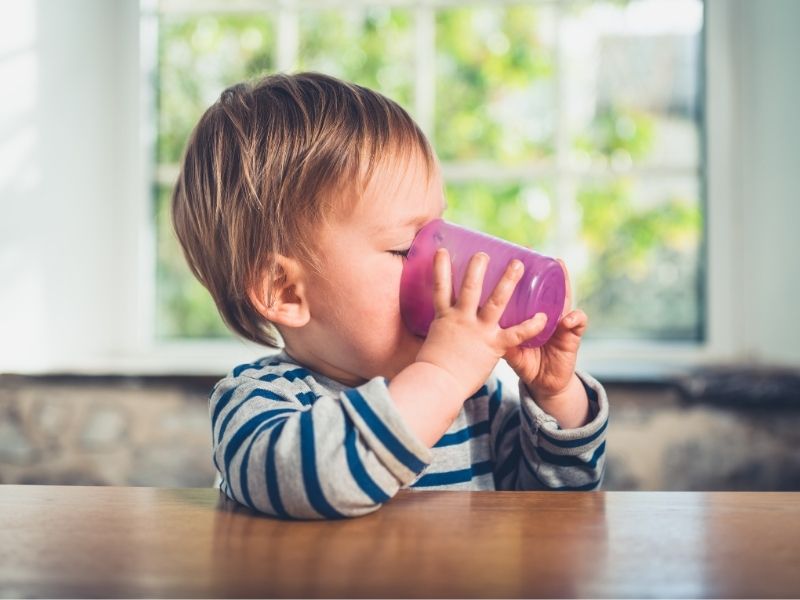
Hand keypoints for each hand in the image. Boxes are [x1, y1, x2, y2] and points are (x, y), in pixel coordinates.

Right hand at [415, 249, 549, 399]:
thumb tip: (438, 333)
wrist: (437, 384)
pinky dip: (531, 326)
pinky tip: (544, 317)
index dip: (440, 268)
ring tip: (518, 264)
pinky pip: (516, 334)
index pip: (440, 287)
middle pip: (469, 287)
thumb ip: (441, 333)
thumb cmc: (431, 369)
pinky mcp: (493, 346)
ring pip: (495, 301)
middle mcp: (461, 319)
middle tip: (485, 253)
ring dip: (507, 281)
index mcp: (444, 317)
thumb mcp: (432, 343)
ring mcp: (478, 331)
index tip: (442, 251)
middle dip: (477, 268)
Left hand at [503, 259, 587, 397]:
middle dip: (546, 270)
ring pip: (565, 299)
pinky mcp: (572, 337)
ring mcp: (561, 323)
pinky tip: (570, 317)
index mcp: (530, 314)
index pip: (530, 289)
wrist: (545, 384)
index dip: (527, 273)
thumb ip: (493, 335)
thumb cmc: (525, 361)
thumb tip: (470, 322)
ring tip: (561, 268)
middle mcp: (547, 313)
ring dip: (564, 283)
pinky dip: (575, 319)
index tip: (519, 252)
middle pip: (548, 288)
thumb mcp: (507, 347)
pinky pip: (577, 325)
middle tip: (540, 252)